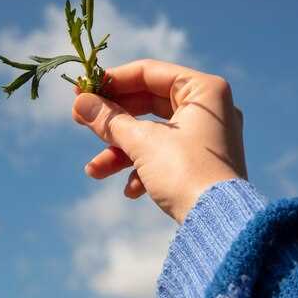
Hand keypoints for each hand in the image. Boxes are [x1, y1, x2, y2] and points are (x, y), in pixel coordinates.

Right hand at [72, 59, 247, 223]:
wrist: (217, 224)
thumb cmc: (184, 172)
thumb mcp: (142, 142)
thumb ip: (109, 120)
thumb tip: (80, 103)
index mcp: (203, 91)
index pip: (149, 73)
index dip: (111, 81)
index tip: (81, 91)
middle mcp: (209, 109)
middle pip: (148, 104)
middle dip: (113, 122)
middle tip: (80, 121)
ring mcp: (206, 137)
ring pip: (153, 134)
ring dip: (121, 152)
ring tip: (94, 171)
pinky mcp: (201, 163)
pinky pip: (165, 156)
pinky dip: (143, 169)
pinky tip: (131, 191)